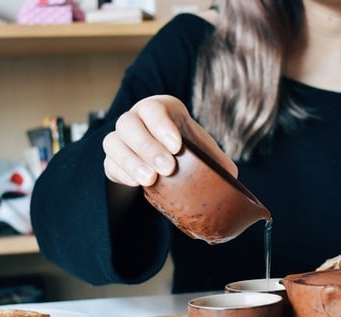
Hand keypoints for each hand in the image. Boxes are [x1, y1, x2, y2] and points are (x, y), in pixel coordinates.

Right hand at [103, 95, 236, 186]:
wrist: (169, 170)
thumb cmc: (190, 154)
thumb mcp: (206, 153)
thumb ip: (218, 161)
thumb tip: (231, 177)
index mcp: (162, 109)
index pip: (155, 108)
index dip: (162, 125)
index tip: (177, 147)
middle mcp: (137, 118)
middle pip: (128, 123)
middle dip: (148, 146)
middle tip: (167, 168)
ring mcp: (121, 139)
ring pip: (113, 142)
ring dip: (131, 161)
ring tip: (150, 180)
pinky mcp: (112, 160)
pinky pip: (109, 162)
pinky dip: (121, 173)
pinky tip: (136, 184)